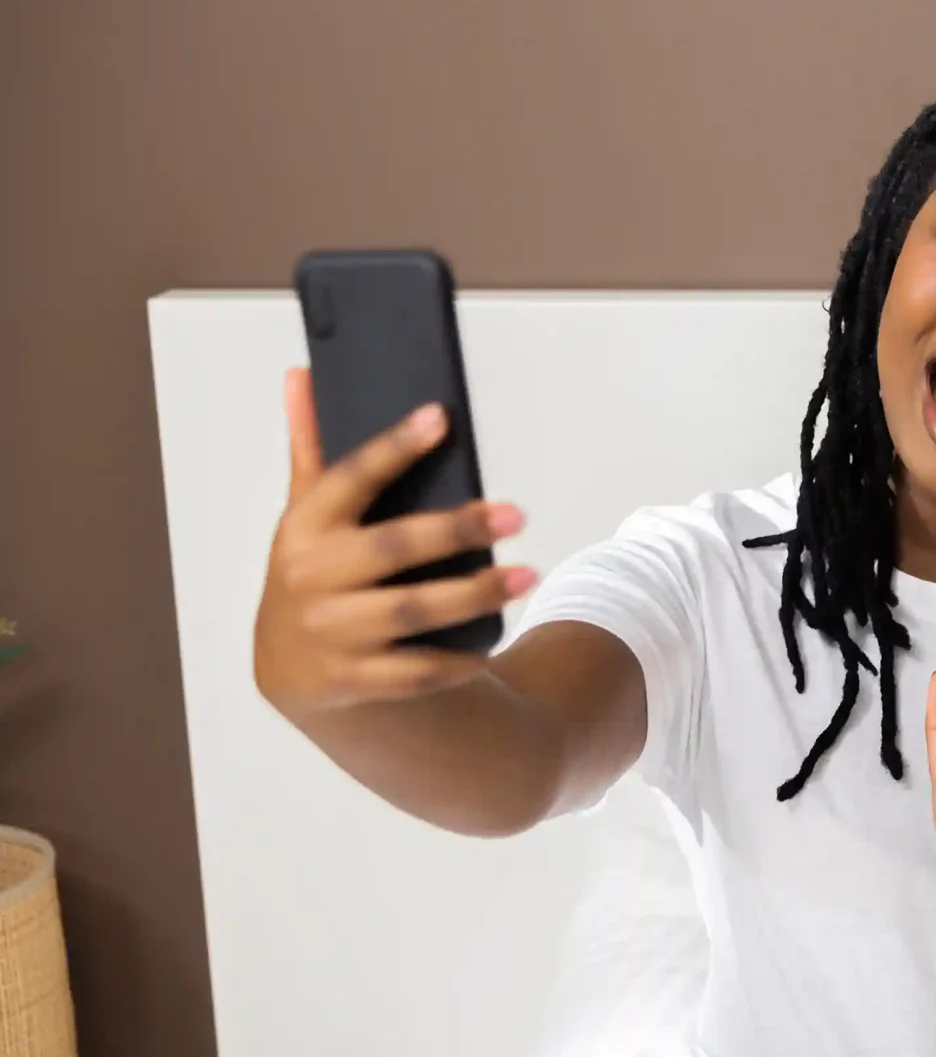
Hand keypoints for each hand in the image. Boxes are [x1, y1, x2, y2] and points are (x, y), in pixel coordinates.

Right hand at [254, 369, 534, 715]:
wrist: (288, 669)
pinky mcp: (351, 681)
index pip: (348, 478)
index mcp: (302, 526)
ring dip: (473, 594)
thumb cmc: (314, 574)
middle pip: (391, 548)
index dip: (394, 447)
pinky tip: (493, 641)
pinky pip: (414, 671)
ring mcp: (330, 633)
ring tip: (526, 574)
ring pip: (411, 612)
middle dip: (456, 530)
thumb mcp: (307, 515)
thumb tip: (301, 375)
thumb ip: (311, 450)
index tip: (440, 418)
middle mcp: (309, 578)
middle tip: (517, 514)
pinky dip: (456, 660)